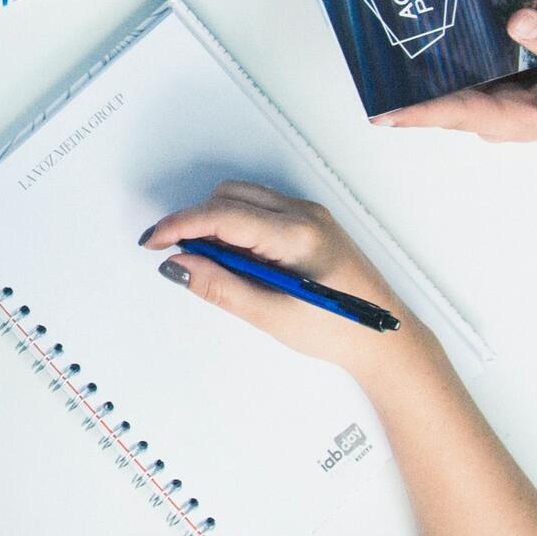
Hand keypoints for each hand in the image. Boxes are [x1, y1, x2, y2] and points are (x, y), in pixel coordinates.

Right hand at [138, 181, 425, 381]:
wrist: (384, 339)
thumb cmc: (339, 330)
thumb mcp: (272, 316)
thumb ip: (222, 287)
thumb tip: (179, 265)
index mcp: (297, 235)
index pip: (223, 215)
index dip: (180, 225)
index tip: (152, 241)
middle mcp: (304, 215)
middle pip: (229, 196)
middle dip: (197, 222)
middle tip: (181, 259)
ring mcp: (309, 215)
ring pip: (242, 198)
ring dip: (216, 222)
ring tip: (212, 264)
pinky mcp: (310, 223)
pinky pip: (260, 209)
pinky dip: (236, 226)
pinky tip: (237, 259)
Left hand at [373, 9, 536, 141]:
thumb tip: (518, 21)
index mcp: (519, 119)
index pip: (456, 113)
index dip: (416, 112)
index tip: (380, 111)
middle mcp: (504, 115)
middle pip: (444, 103)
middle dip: (408, 89)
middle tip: (371, 60)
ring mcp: (506, 102)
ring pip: (456, 88)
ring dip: (427, 73)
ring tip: (388, 42)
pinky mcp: (512, 85)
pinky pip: (474, 75)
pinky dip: (454, 60)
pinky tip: (435, 37)